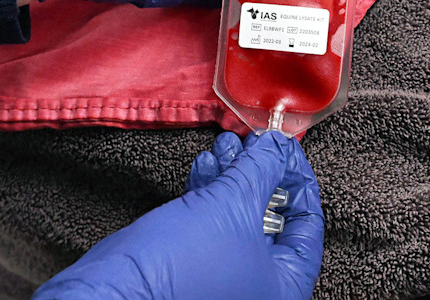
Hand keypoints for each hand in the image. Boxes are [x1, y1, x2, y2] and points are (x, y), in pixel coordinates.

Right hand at [32, 130, 323, 299]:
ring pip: (240, 215)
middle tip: (253, 143)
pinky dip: (211, 191)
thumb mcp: (233, 202)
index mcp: (284, 285)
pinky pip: (214, 221)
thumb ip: (262, 168)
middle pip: (273, 217)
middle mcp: (258, 284)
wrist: (120, 284)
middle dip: (259, 172)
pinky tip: (206, 166)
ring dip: (233, 175)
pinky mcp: (196, 263)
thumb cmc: (180, 264)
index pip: (308, 224)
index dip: (298, 179)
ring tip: (226, 145)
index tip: (286, 149)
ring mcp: (226, 274)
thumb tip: (277, 147)